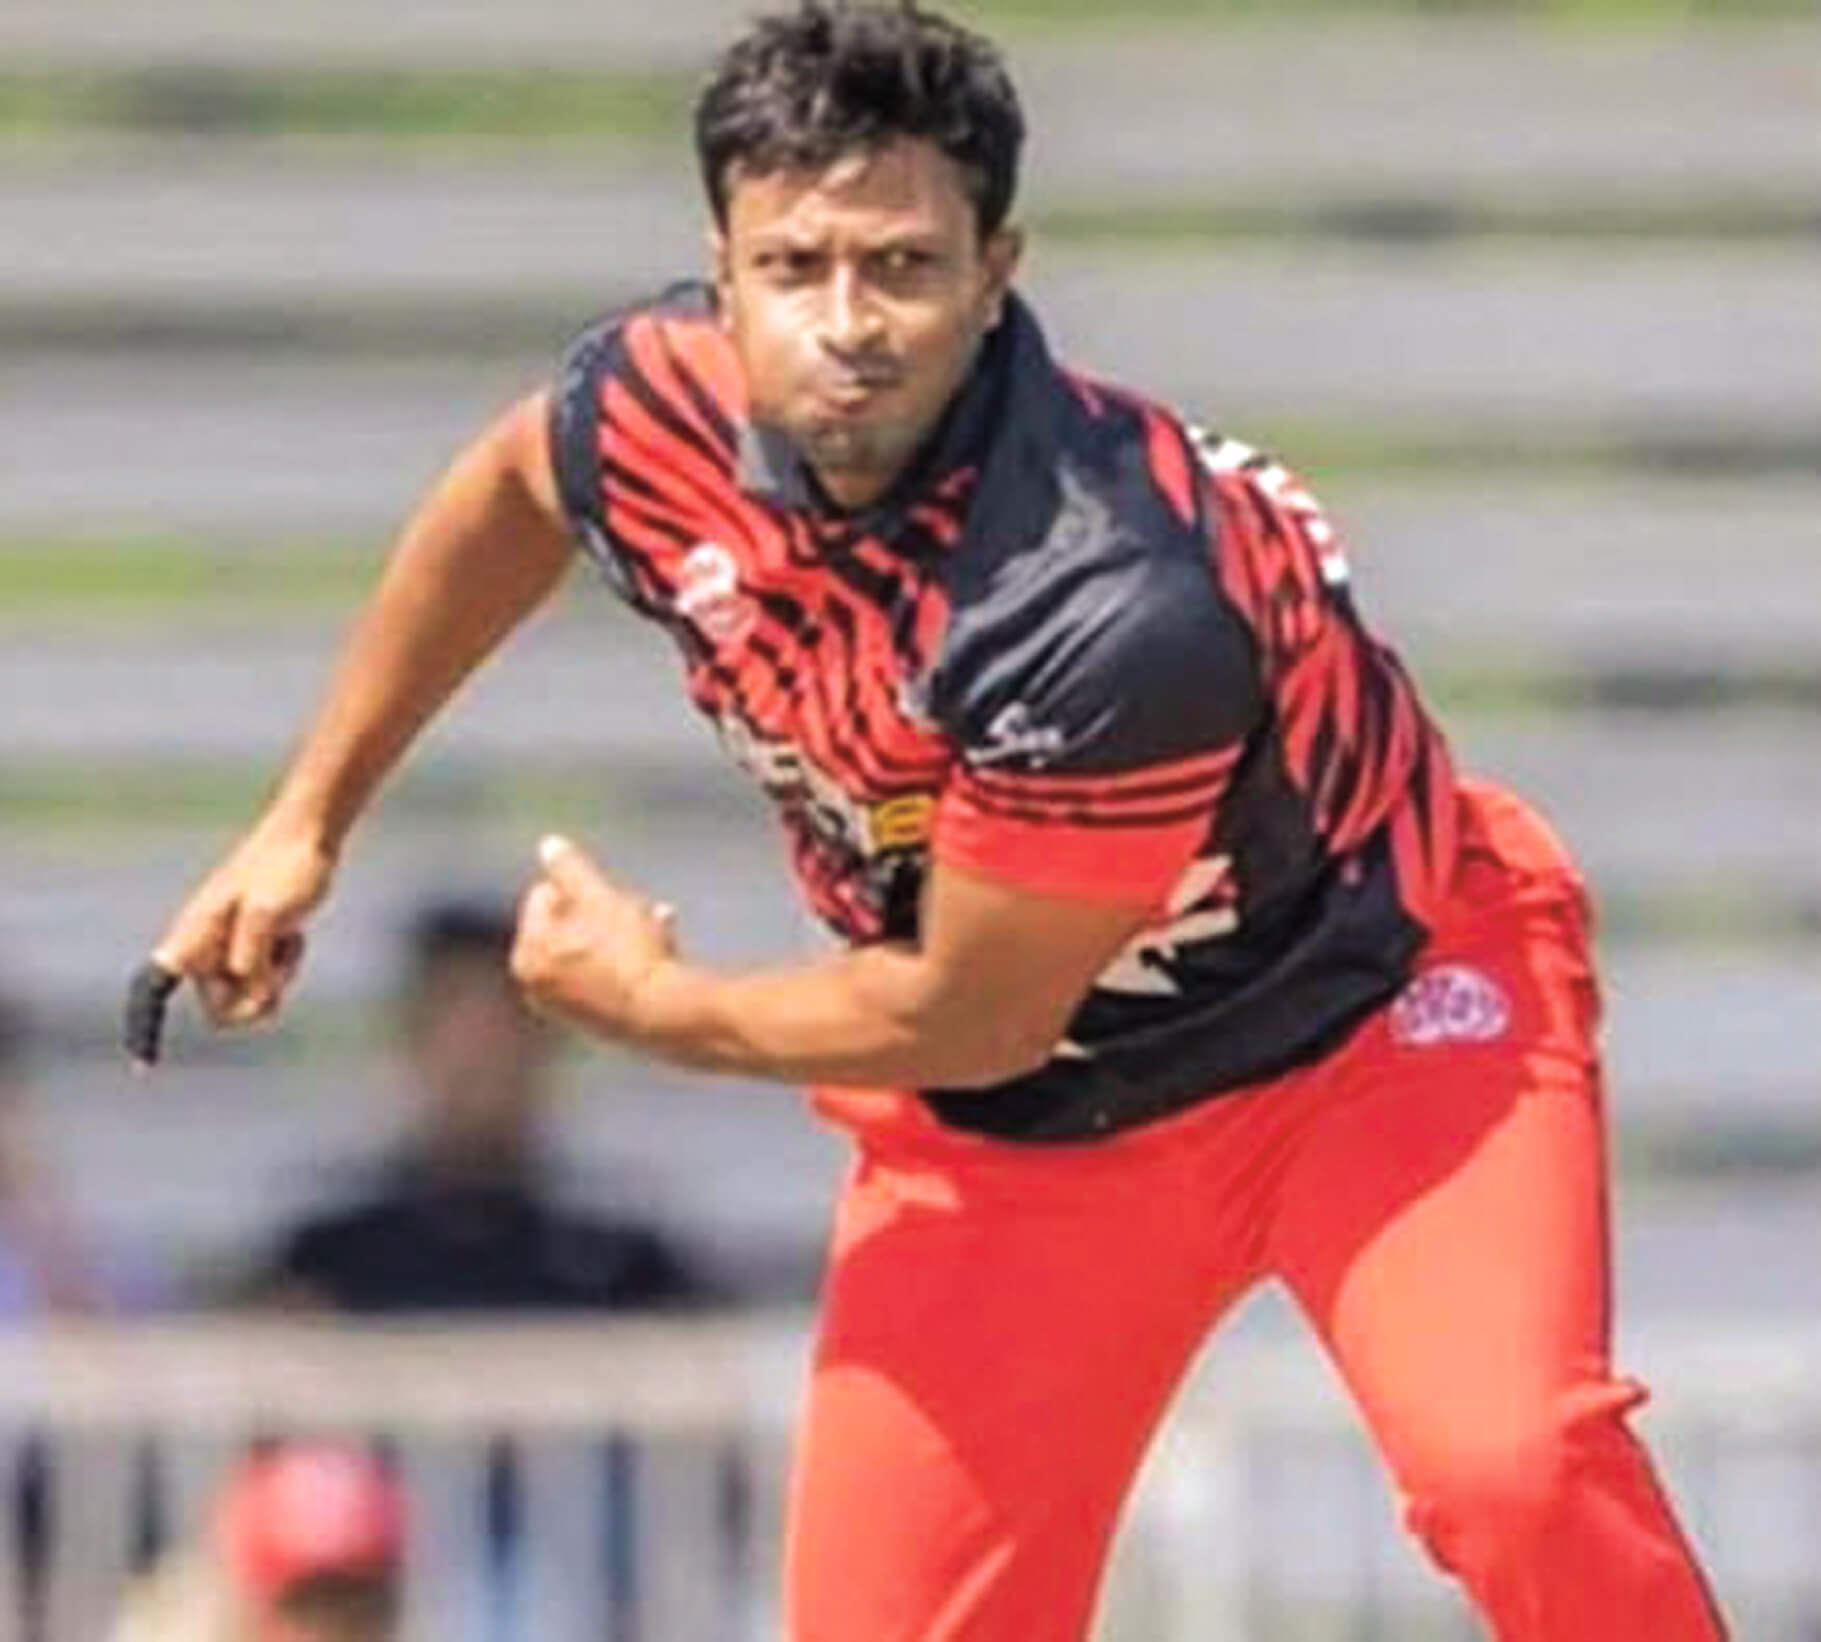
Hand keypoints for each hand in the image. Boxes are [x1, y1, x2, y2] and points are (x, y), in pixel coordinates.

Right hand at [126, 816, 333, 1066]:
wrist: (307, 838)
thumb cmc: (283, 869)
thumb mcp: (267, 917)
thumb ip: (252, 962)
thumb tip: (251, 997)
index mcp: (191, 937)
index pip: (152, 989)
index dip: (144, 1028)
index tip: (145, 1067)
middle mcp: (203, 946)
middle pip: (219, 1008)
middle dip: (252, 997)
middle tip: (277, 962)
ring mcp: (229, 948)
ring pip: (247, 998)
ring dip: (273, 981)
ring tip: (286, 941)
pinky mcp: (254, 946)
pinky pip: (267, 982)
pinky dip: (284, 968)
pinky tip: (293, 937)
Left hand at [511, 834, 677, 1038]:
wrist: (662, 1014)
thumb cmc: (627, 951)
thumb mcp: (599, 898)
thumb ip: (571, 869)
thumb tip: (549, 843)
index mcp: (527, 954)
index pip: (546, 895)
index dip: (584, 887)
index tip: (616, 897)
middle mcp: (537, 985)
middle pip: (570, 923)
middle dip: (608, 910)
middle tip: (645, 908)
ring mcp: (565, 1006)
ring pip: (593, 947)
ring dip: (624, 931)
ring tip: (662, 924)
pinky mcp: (594, 1020)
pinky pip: (605, 975)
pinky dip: (627, 960)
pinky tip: (662, 951)